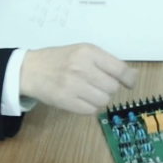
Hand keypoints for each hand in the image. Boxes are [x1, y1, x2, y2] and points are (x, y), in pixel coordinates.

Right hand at [20, 43, 137, 114]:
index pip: (120, 69)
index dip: (129, 79)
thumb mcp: (82, 52)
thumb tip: (132, 76)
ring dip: (99, 99)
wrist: (29, 70)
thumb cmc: (60, 59)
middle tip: (96, 84)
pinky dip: (89, 107)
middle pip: (112, 87)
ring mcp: (73, 85)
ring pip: (103, 100)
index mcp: (88, 52)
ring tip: (86, 92)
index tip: (130, 83)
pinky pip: (91, 110)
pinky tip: (80, 99)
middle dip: (108, 88)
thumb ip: (106, 62)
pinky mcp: (65, 101)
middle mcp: (82, 67)